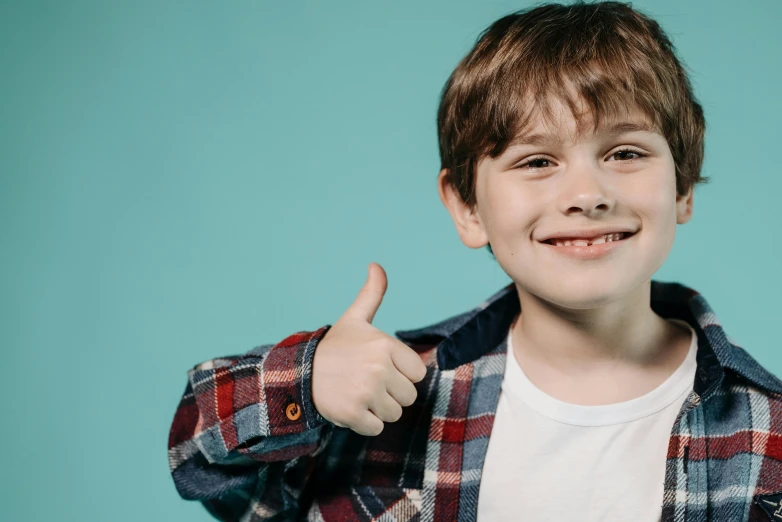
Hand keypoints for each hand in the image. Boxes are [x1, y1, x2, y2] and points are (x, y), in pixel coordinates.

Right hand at [312, 262, 427, 435]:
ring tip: (357, 393)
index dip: (401, 374)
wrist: (299, 373)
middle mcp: (378, 368)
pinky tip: (350, 407)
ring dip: (378, 409)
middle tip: (366, 383)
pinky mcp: (353, 414)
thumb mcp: (354, 319)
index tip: (379, 368)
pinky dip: (364, 423)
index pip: (417, 373)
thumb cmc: (335, 347)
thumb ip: (372, 294)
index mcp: (384, 345)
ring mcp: (365, 392)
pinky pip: (377, 428)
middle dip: (390, 394)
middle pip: (408, 396)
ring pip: (394, 413)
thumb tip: (376, 265)